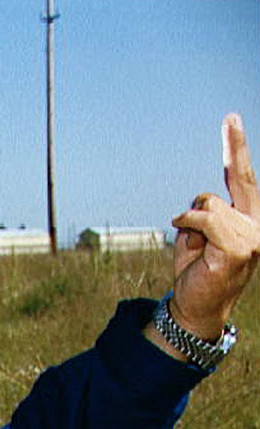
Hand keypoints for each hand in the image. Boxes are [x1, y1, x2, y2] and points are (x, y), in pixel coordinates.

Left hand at [170, 113, 259, 338]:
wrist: (195, 305)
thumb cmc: (195, 269)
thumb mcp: (196, 234)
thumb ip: (204, 212)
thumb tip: (203, 202)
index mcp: (248, 218)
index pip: (243, 178)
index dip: (236, 149)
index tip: (231, 119)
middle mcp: (257, 224)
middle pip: (242, 177)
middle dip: (235, 145)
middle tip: (230, 115)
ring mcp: (253, 237)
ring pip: (209, 203)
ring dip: (191, 221)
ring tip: (196, 246)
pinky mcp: (240, 249)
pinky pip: (204, 218)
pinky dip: (188, 223)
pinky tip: (184, 233)